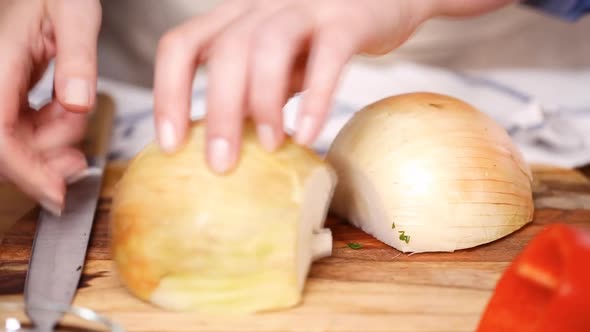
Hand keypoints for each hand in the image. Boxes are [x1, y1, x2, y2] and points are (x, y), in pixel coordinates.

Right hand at [0, 0, 100, 213]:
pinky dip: (48, 133)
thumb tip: (78, 103)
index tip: (57, 196)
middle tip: (80, 161)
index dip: (26, 172)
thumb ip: (77, 58)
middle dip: (44, 161)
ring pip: (13, 142)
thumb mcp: (75, 14)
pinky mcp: (3, 95)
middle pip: (5, 148)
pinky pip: (19, 129)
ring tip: (75, 117)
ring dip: (50, 144)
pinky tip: (67, 116)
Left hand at [152, 0, 430, 172]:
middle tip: (220, 165)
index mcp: (236, 17)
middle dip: (218, 111)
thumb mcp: (281, 61)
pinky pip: (328, 56)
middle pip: (225, 50)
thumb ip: (256, 91)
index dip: (167, 93)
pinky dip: (316, 98)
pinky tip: (309, 133)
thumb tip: (229, 140)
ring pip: (269, 46)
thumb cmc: (324, 36)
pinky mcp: (347, 19)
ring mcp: (305, 7)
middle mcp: (262, 6)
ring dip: (263, 102)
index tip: (170, 144)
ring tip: (270, 146)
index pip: (182, 45)